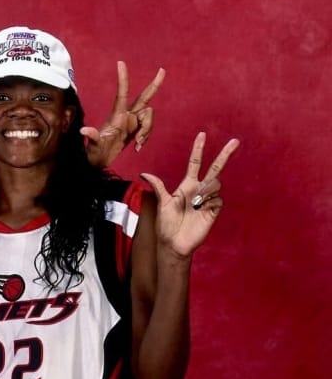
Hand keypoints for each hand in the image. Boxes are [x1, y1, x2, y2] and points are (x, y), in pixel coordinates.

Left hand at [83, 62, 164, 167]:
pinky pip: (148, 128)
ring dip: (147, 130)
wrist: (99, 161)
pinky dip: (145, 137)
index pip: (122, 93)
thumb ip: (92, 137)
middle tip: (163, 70)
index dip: (123, 78)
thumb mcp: (93, 145)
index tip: (120, 62)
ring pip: (149, 116)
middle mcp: (126, 115)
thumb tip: (83, 131)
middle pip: (144, 98)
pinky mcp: (135, 130)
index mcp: (117, 115)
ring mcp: (132, 122)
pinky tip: (137, 148)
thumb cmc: (94, 152)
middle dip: (154, 85)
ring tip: (137, 144)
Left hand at [141, 132, 239, 258]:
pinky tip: (201, 210)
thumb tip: (143, 173)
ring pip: (215, 184)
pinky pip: (217, 200)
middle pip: (215, 168)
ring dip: (205, 190)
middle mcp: (199, 190)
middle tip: (234, 141)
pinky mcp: (214, 211)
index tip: (202, 135)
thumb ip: (158, 187)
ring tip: (195, 203)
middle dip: (224, 154)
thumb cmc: (166, 224)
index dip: (198, 149)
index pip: (195, 163)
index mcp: (186, 185)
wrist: (173, 243)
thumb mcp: (161, 203)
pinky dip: (209, 203)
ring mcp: (207, 200)